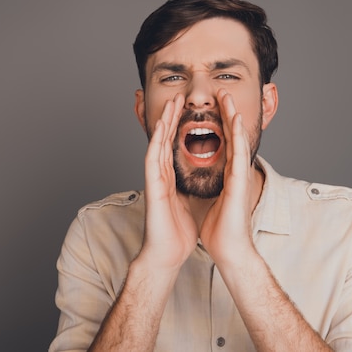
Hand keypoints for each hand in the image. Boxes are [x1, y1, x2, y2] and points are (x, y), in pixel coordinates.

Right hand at [139, 94, 197, 271]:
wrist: (168, 254)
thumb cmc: (176, 233)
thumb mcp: (188, 203)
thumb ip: (188, 188)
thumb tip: (198, 179)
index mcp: (171, 179)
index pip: (174, 147)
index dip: (180, 127)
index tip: (187, 110)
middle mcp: (161, 176)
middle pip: (165, 141)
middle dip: (171, 118)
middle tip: (178, 98)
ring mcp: (155, 181)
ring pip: (158, 145)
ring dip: (164, 123)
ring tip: (171, 104)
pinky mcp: (152, 189)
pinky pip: (153, 161)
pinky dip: (156, 142)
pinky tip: (161, 128)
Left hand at [199, 89, 256, 264]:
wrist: (229, 250)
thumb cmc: (219, 231)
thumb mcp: (209, 202)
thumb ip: (209, 188)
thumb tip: (200, 181)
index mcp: (225, 177)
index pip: (222, 144)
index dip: (218, 124)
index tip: (213, 107)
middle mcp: (233, 173)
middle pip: (230, 136)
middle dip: (226, 113)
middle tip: (222, 93)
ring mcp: (238, 177)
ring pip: (236, 140)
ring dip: (232, 117)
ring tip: (227, 97)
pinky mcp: (239, 183)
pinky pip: (238, 154)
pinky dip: (237, 136)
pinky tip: (235, 120)